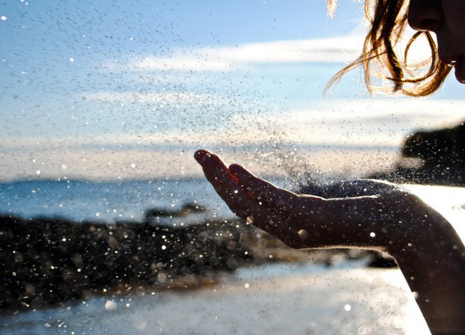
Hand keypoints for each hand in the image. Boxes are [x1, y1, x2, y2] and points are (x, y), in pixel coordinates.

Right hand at [193, 149, 387, 248]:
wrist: (403, 223)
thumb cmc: (367, 208)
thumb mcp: (328, 198)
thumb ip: (305, 195)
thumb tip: (291, 189)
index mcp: (289, 226)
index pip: (249, 208)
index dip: (227, 187)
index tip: (214, 165)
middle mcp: (287, 232)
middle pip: (240, 206)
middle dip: (216, 180)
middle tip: (198, 154)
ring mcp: (297, 228)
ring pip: (248, 204)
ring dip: (223, 180)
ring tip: (206, 157)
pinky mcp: (310, 219)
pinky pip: (271, 201)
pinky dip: (250, 184)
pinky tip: (235, 169)